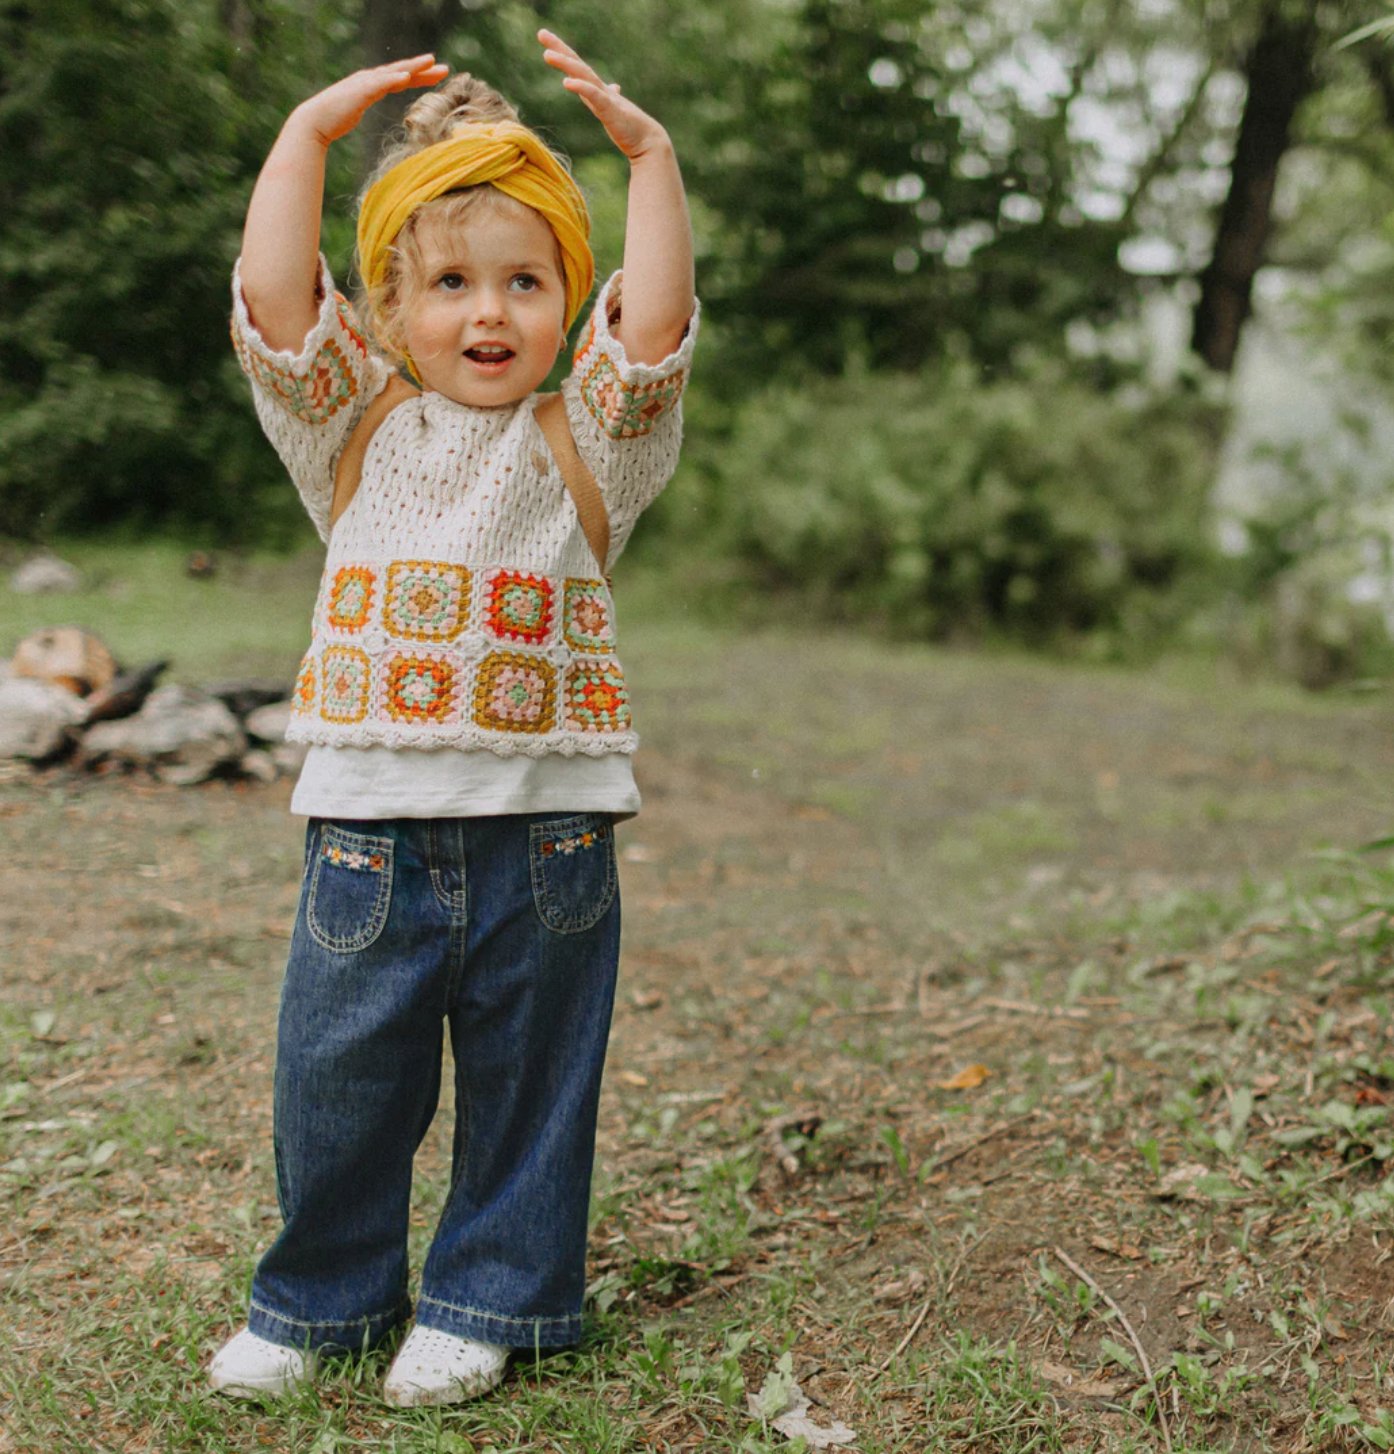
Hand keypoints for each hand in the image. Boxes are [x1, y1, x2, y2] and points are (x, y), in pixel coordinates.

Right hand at [293, 55, 449, 146]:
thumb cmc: (333, 121)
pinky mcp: (359, 91)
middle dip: (423, 69)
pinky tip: (407, 76)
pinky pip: (380, 83)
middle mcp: (369, 79)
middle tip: (445, 68)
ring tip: (431, 63)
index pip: (399, 79)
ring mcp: (364, 83)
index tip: (437, 76)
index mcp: (370, 85)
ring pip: (394, 73)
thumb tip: (366, 110)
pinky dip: (394, 78)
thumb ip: (363, 106)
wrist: (314, 123)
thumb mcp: (355, 113)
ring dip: (413, 67)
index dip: (419, 76)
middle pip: (401, 72)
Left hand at [538, 31, 668, 161]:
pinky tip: (566, 82)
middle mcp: (600, 89)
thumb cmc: (631, 127)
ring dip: (565, 64)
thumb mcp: (615, 110)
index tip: (546, 41)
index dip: (563, 53)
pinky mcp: (610, 110)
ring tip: (547, 55)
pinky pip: (594, 96)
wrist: (647, 140)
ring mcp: (605, 98)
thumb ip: (609, 98)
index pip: (577, 67)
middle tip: (541, 33)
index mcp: (598, 90)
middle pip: (577, 64)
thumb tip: (615, 88)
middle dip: (560, 48)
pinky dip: (580, 87)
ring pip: (583, 75)